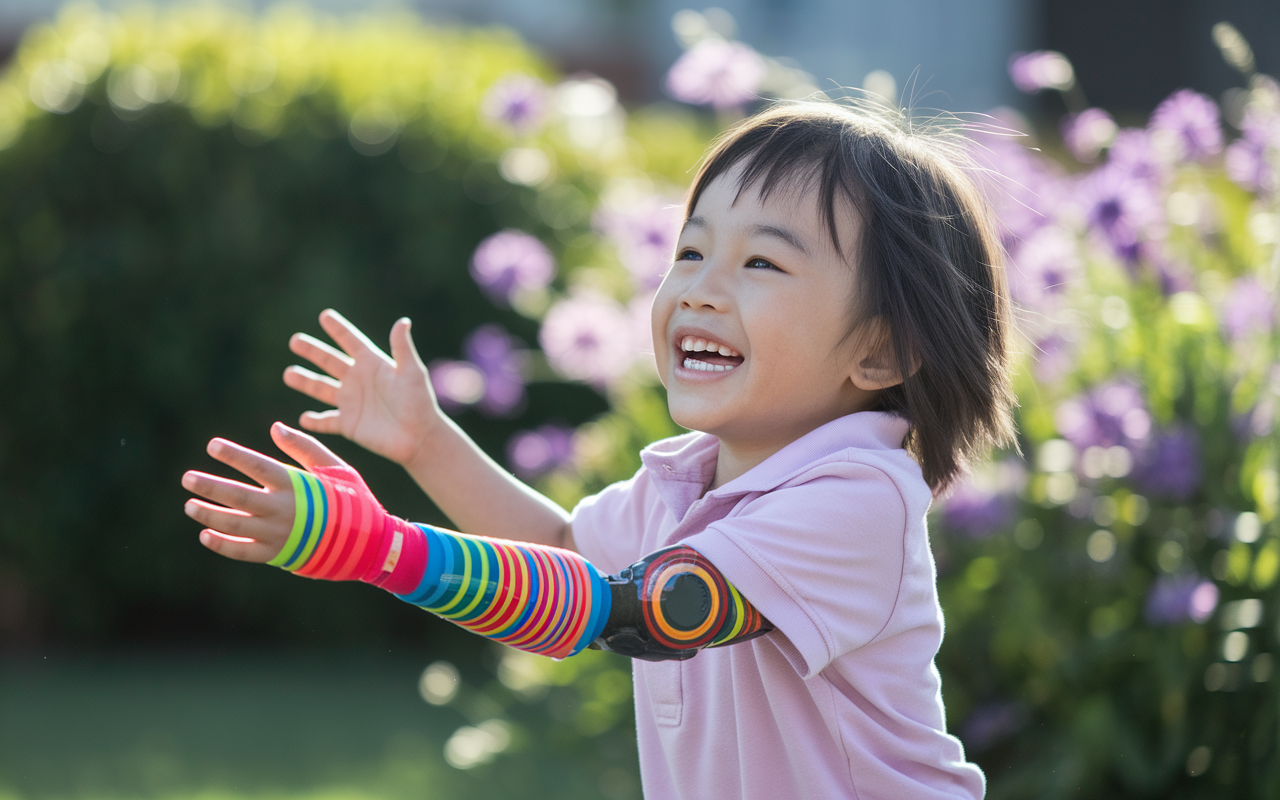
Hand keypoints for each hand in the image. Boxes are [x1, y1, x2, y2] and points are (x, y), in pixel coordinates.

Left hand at [182, 422, 344, 562]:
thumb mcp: (335, 467)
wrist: (365, 542)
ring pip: (234, 525)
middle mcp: (282, 510)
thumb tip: (275, 427)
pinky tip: (205, 535)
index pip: (258, 466)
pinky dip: (222, 545)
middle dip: (210, 486)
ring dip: (209, 514)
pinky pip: (243, 551)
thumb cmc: (350, 499)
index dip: (234, 455)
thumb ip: (304, 447)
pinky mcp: (276, 554)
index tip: (212, 445)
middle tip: (187, 478)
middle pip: (238, 496)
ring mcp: (277, 534)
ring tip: (189, 505)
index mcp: (296, 485)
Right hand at [284, 309, 441, 466]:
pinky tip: (303, 418)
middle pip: (330, 361)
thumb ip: (402, 349)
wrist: (420, 437)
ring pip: (322, 388)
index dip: (339, 329)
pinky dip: (315, 421)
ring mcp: (351, 402)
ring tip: (289, 374)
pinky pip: (326, 422)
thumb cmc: (420, 402)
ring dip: (305, 381)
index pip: (351, 342)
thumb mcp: (412, 373)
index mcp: (372, 364)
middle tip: (295, 341)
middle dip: (312, 351)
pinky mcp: (348, 424)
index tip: (325, 315)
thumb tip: (403, 322)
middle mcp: (358, 380)